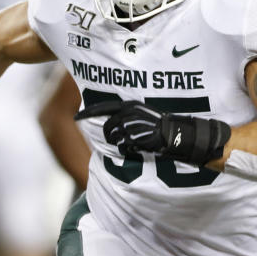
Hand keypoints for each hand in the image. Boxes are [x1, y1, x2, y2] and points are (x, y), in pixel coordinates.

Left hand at [75, 100, 230, 165]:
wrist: (180, 134)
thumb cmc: (162, 125)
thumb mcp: (143, 114)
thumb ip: (128, 115)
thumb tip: (113, 121)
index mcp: (130, 105)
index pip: (102, 107)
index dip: (87, 112)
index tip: (76, 117)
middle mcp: (129, 114)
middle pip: (107, 128)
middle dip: (109, 135)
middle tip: (116, 139)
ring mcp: (133, 128)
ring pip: (115, 139)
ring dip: (119, 143)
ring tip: (131, 143)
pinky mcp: (138, 140)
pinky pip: (124, 148)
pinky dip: (128, 150)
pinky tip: (137, 149)